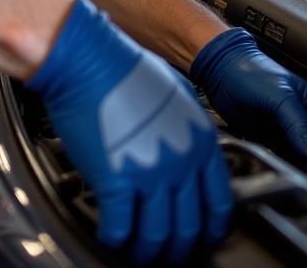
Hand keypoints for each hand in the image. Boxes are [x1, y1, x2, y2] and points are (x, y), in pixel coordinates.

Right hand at [28, 0, 232, 263]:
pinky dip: (116, 239)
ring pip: (157, 235)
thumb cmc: (122, 66)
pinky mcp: (115, 182)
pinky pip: (120, 228)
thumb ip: (184, 127)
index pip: (219, 201)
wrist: (87, 57)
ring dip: (148, 250)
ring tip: (137, 251)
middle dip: (179, 246)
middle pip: (190, 226)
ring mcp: (149, 175)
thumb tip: (181, 148)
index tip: (202, 233)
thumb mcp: (173, 92)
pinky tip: (111, 235)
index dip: (210, 225)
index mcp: (199, 139)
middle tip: (169, 251)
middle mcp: (181, 161)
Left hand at [189, 28, 306, 177]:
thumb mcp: (280, 95)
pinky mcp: (267, 134)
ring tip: (289, 174)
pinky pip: (279, 154)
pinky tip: (275, 167)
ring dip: (296, 167)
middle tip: (303, 178)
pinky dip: (279, 163)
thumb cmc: (250, 71)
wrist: (220, 69)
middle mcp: (300, 117)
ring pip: (298, 156)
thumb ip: (298, 123)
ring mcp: (284, 127)